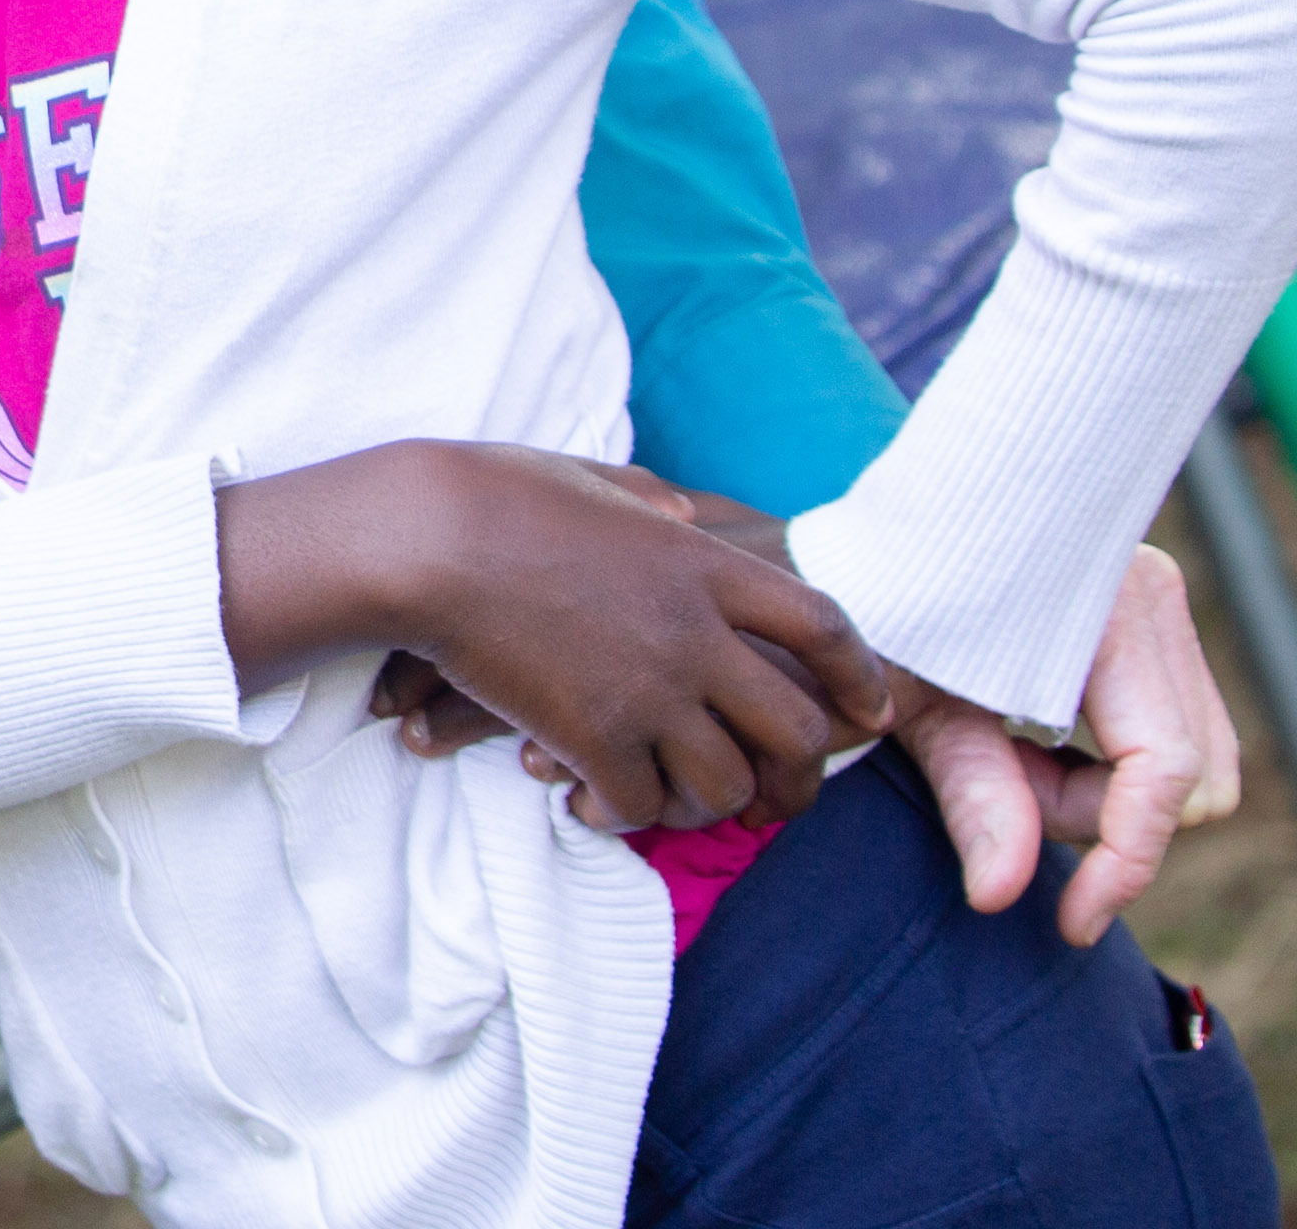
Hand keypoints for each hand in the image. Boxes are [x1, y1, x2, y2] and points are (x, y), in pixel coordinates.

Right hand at [229, 441, 894, 831]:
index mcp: (702, 565)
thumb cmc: (493, 495)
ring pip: (723, 785)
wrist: (426, 538)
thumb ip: (649, 500)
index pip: (823, 627)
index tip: (870, 712)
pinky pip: (639, 806)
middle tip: (774, 802)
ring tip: (665, 801)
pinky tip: (589, 802)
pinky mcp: (592, 736)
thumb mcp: (591, 480)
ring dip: (702, 806)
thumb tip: (682, 512)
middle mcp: (695, 634)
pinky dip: (621, 816)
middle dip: (797, 779)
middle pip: (795, 730)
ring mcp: (648, 690)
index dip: (859, 676)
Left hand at [896, 544, 1241, 941]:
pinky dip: (1121, 770)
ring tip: (1012, 759)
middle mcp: (1153, 593)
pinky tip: (1040, 744)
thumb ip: (971, 795)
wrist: (880, 549)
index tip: (1075, 923)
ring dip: (1112, 796)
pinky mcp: (1161, 624)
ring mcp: (1165, 605)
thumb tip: (1000, 896)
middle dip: (1102, 817)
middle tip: (1003, 787)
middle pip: (1190, 778)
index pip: (1162, 768)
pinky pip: (1184, 738)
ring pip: (1199, 765)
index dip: (1126, 860)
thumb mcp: (917, 707)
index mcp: (1102, 607)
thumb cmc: (884, 618)